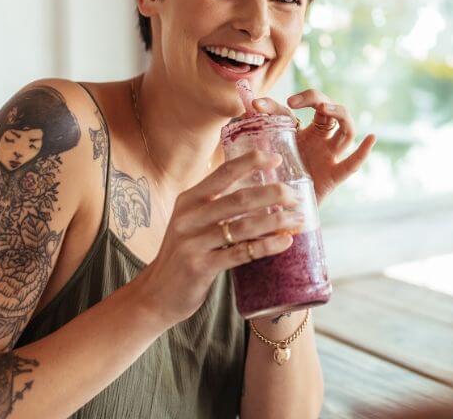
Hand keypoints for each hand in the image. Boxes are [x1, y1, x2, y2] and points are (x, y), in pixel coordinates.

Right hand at [134, 151, 305, 326]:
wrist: (155, 294)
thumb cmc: (184, 254)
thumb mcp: (192, 223)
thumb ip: (217, 207)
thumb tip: (260, 192)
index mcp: (189, 200)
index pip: (224, 172)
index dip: (251, 162)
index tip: (276, 158)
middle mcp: (189, 217)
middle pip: (240, 199)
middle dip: (273, 194)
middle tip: (295, 196)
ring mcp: (193, 242)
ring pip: (244, 226)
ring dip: (276, 221)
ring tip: (297, 220)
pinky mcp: (200, 266)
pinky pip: (241, 253)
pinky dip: (267, 246)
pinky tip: (285, 242)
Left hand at [251, 90, 375, 203]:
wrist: (279, 214)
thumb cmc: (271, 182)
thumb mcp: (260, 155)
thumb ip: (254, 135)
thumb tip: (244, 110)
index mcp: (298, 133)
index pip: (289, 111)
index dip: (273, 104)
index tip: (256, 105)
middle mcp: (317, 140)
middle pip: (327, 110)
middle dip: (315, 98)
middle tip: (294, 101)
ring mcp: (329, 156)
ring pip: (346, 130)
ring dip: (339, 114)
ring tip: (326, 108)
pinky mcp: (334, 176)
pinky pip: (352, 164)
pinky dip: (363, 152)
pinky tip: (371, 138)